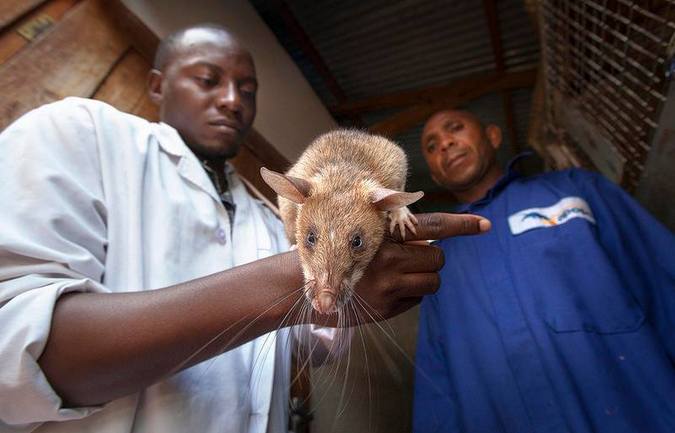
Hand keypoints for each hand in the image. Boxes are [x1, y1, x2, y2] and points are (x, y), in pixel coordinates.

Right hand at [349, 212, 489, 322]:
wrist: (314, 286)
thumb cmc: (345, 253)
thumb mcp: (368, 235)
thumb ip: (400, 235)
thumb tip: (434, 242)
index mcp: (385, 235)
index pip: (433, 226)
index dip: (462, 225)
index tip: (486, 225)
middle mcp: (388, 260)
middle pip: (437, 257)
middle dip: (430, 259)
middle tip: (410, 259)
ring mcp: (389, 287)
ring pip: (433, 281)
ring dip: (424, 277)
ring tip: (399, 275)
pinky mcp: (387, 308)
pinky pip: (418, 299)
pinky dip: (411, 293)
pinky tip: (388, 289)